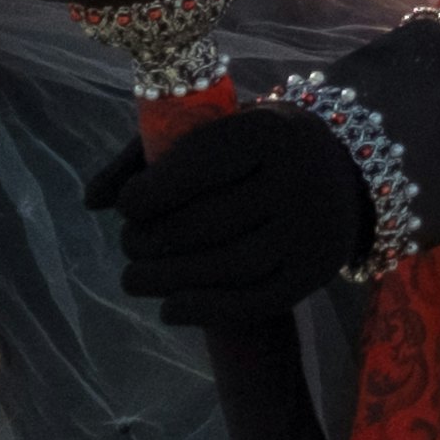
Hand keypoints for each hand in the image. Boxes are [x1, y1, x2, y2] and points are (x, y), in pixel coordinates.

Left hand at [90, 110, 372, 330]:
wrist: (347, 171)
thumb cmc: (258, 151)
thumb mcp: (215, 130)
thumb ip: (148, 154)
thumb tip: (93, 200)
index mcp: (271, 130)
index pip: (197, 167)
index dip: (148, 194)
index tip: (126, 206)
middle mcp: (301, 176)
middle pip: (206, 223)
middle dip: (150, 240)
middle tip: (129, 245)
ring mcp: (313, 228)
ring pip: (227, 265)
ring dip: (166, 279)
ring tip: (135, 278)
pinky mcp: (317, 271)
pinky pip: (256, 301)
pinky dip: (205, 310)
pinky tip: (169, 309)